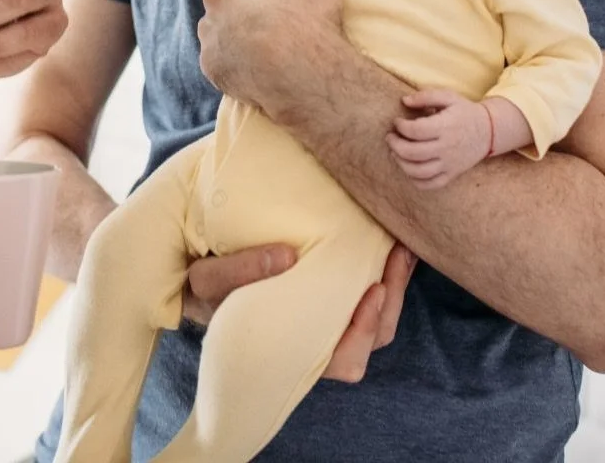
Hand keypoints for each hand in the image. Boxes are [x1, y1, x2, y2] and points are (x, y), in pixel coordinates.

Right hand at [181, 243, 416, 382]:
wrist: (203, 273)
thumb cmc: (209, 286)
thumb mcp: (207, 280)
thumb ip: (236, 271)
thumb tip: (286, 256)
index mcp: (291, 351)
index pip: (344, 361)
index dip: (365, 331)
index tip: (373, 290)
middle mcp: (316, 342)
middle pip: (373, 340)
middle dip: (392, 301)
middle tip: (397, 256)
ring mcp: (329, 320)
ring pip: (381, 319)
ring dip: (396, 284)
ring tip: (400, 247)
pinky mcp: (334, 295)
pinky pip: (373, 295)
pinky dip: (387, 273)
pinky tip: (390, 244)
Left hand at [197, 0, 343, 117]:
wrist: (309, 70)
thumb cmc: (310, 7)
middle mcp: (213, 2)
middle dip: (249, 5)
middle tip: (283, 20)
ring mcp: (210, 37)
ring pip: (223, 29)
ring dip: (240, 33)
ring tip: (273, 45)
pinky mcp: (213, 68)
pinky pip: (223, 59)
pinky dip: (237, 61)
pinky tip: (262, 65)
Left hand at [386, 88, 490, 188]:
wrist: (489, 131)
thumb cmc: (465, 112)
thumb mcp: (449, 97)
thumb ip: (426, 97)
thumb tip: (404, 101)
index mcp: (446, 127)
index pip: (416, 130)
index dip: (401, 126)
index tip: (397, 122)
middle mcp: (447, 147)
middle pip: (413, 153)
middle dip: (395, 145)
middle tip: (390, 137)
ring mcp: (450, 164)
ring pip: (419, 172)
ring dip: (401, 163)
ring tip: (395, 153)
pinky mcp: (452, 174)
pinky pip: (431, 184)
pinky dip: (415, 180)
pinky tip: (409, 168)